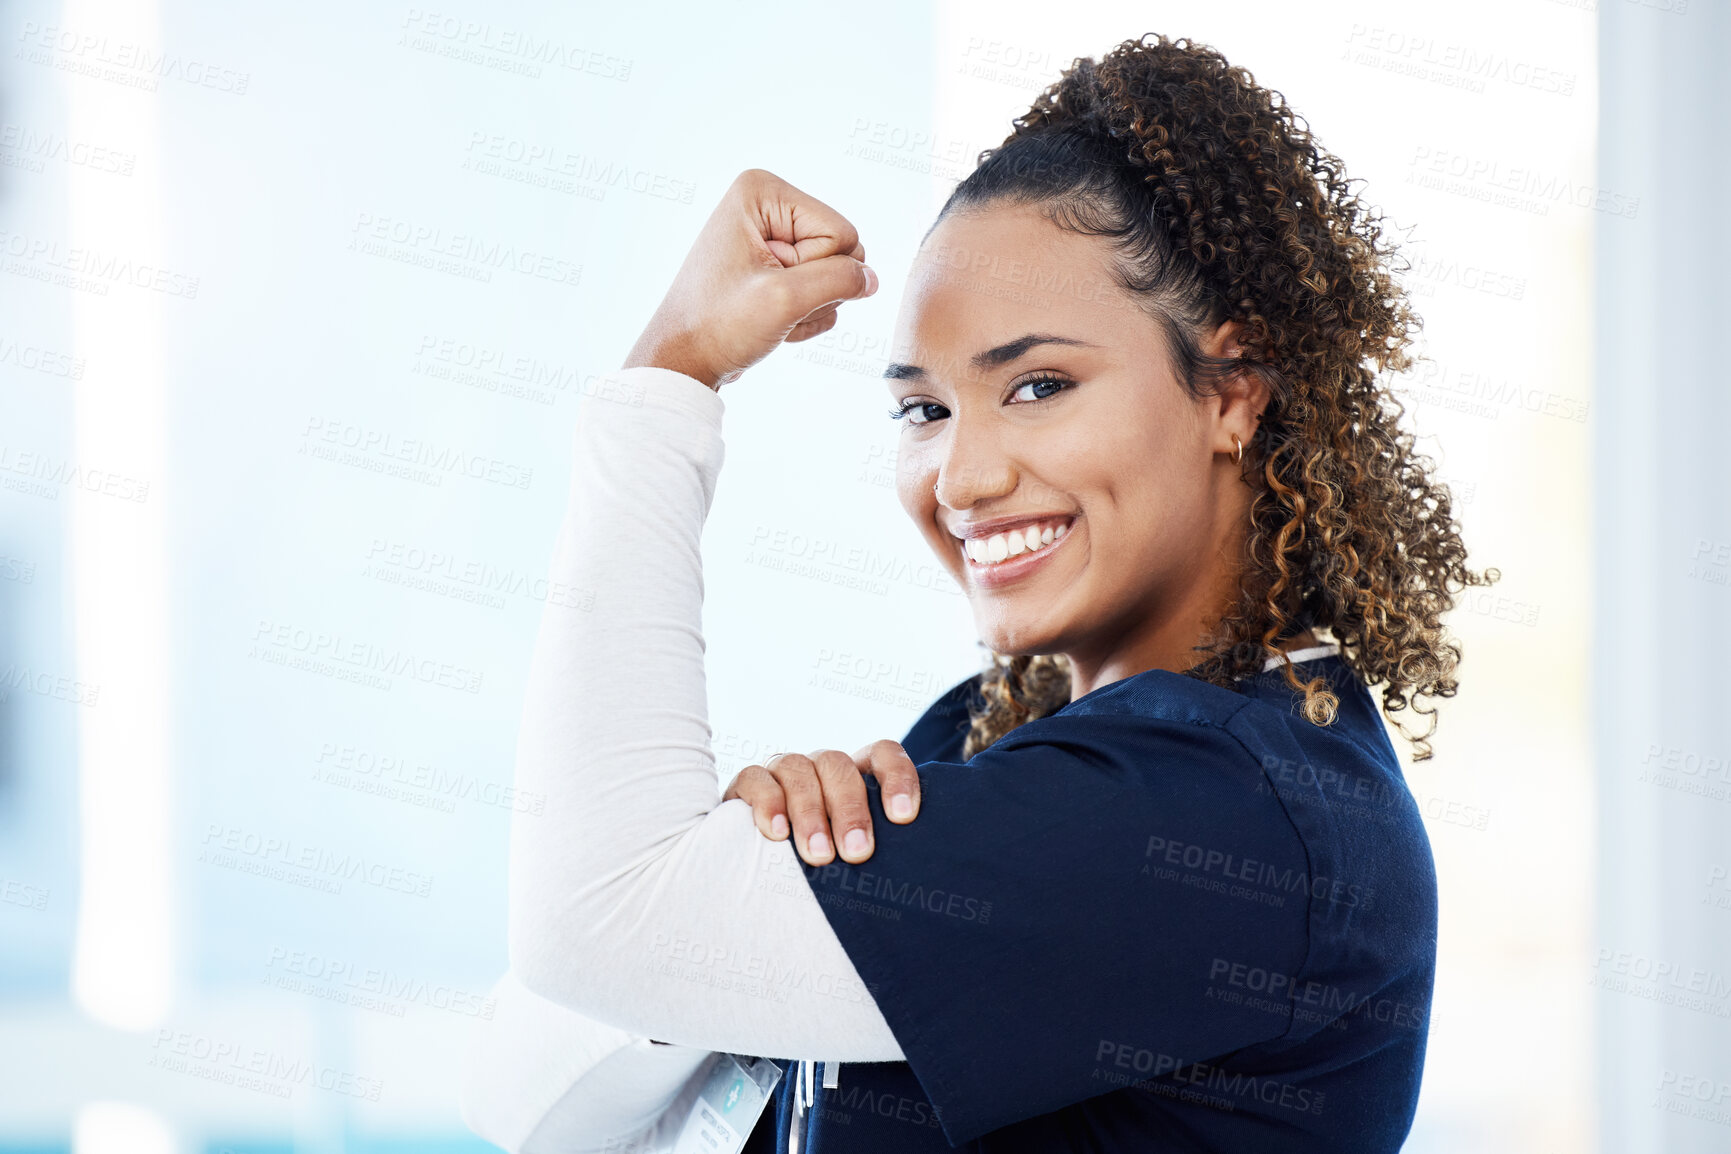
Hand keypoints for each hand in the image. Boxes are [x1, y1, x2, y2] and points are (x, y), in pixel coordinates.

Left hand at [623, 168, 878, 389]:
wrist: (683, 360)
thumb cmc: (718, 325)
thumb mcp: (783, 300)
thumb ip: (839, 281)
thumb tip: (872, 279)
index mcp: (763, 192)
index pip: (841, 233)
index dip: (816, 271)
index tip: (770, 285)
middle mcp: (768, 206)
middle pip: (840, 251)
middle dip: (813, 289)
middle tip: (770, 304)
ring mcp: (773, 238)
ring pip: (833, 275)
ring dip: (807, 307)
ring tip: (765, 315)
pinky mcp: (776, 267)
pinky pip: (818, 291)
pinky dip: (800, 315)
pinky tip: (768, 322)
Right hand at [723, 740, 920, 865]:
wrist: (762, 866)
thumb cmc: (829, 862)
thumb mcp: (858, 851)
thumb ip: (885, 851)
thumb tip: (919, 880)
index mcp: (857, 774)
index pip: (883, 754)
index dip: (897, 778)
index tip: (904, 818)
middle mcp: (822, 767)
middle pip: (838, 766)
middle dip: (850, 810)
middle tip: (858, 853)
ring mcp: (784, 770)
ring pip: (798, 770)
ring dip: (810, 813)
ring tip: (819, 855)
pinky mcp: (749, 784)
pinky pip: (756, 779)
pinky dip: (768, 804)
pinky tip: (776, 834)